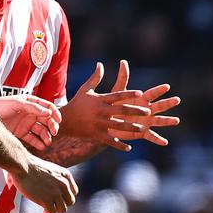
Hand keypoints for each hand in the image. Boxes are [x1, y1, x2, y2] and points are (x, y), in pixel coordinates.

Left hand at [0, 95, 60, 150]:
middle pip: (47, 120)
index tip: (58, 120)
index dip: (55, 113)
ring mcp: (27, 124)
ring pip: (42, 131)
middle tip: (54, 132)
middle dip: (52, 126)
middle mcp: (31, 114)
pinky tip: (42, 146)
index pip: (48, 107)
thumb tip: (48, 113)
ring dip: (46, 136)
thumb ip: (32, 107)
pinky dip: (38, 143)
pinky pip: (33, 139)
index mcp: (31, 103)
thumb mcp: (16, 103)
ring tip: (47, 142)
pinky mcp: (22, 133)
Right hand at [11, 156, 77, 212]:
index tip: (59, 197)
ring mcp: (56, 193)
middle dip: (62, 204)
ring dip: (56, 209)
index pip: (74, 191)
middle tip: (53, 204)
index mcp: (65, 175)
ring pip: (63, 209)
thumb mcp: (50, 169)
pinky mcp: (47, 200)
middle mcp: (64, 184)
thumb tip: (54, 189)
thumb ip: (56, 178)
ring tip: (48, 208)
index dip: (66, 196)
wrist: (22, 165)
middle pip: (70, 202)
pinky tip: (44, 211)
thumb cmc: (31, 166)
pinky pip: (52, 212)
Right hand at [59, 61, 177, 150]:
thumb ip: (95, 78)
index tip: (141, 93)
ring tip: (143, 128)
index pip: (117, 95)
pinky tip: (129, 148)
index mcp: (100, 100)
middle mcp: (101, 111)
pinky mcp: (96, 135)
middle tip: (148, 111)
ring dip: (131, 127)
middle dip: (136, 111)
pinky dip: (119, 145)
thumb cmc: (77, 103)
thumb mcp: (85, 89)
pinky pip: (110, 141)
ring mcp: (99, 124)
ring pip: (118, 126)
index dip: (129, 94)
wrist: (64, 120)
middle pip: (121, 110)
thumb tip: (100, 64)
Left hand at [105, 60, 181, 146]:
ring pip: (159, 121)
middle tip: (177, 100)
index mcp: (141, 100)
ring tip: (176, 120)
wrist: (108, 123)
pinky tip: (165, 142)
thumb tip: (123, 61)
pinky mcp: (142, 132)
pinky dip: (158, 140)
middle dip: (168, 103)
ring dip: (168, 121)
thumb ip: (122, 78)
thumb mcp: (117, 92)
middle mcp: (147, 110)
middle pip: (160, 106)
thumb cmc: (114, 106)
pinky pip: (152, 136)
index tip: (167, 86)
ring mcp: (146, 122)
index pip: (152, 94)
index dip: (159, 90)